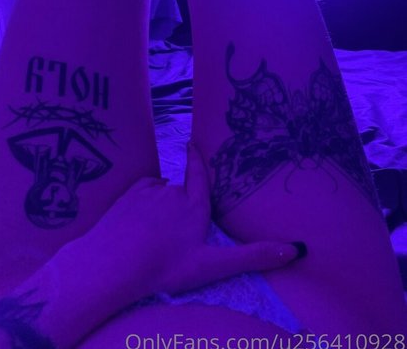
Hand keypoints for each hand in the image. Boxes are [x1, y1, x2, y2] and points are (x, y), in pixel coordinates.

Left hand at [81, 142, 302, 296]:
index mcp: (195, 207)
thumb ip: (251, 257)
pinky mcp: (131, 193)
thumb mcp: (211, 266)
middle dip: (177, 206)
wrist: (116, 263)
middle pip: (179, 193)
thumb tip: (294, 250)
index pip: (199, 176)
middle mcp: (175, 192)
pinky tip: (137, 222)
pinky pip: (142, 192)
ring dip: (159, 206)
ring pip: (159, 193)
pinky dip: (142, 202)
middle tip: (169, 233)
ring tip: (151, 233)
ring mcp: (151, 189)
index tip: (192, 143)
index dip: (197, 159)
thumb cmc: (165, 267)